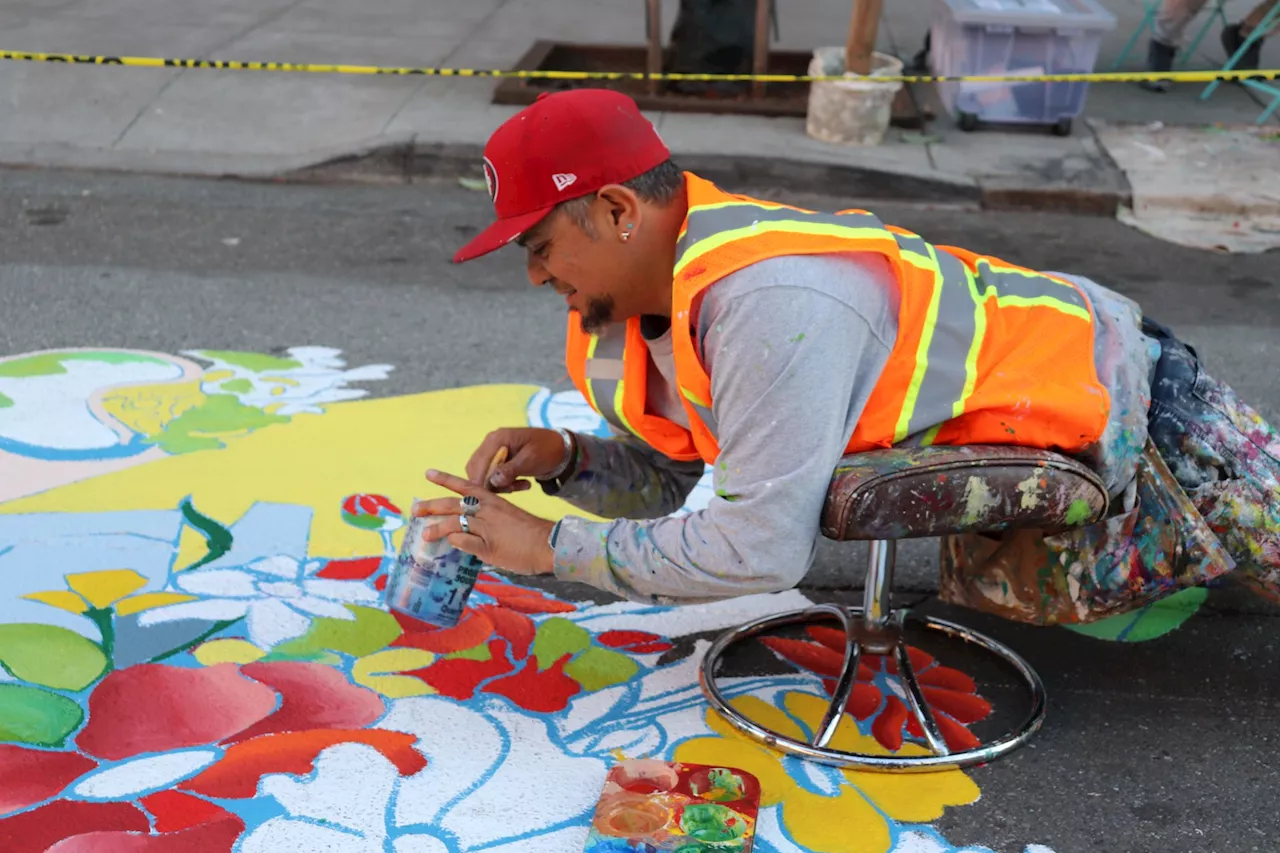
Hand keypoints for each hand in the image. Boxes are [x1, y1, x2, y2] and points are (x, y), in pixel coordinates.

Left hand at [415, 469, 556, 575]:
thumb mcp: (507, 519)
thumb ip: (487, 521)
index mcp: (493, 501)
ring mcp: (487, 529)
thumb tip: (467, 530)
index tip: (428, 474)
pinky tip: (450, 544)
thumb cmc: (530, 533)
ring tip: (425, 535)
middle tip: (415, 509)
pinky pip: (465, 542)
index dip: (445, 479)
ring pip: (455, 523)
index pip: (465, 486)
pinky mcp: (489, 548)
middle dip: (431, 506)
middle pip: (453, 504)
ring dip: (437, 529)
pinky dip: (455, 542)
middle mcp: (488, 511)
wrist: (550, 544)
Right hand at [465, 427, 571, 492]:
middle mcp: (491, 443)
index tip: (486, 496)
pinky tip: (522, 484)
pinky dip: (504, 483)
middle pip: (477, 468)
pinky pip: (493, 476)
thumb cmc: (546, 450)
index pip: (480, 461)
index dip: (481, 480)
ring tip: (520, 486)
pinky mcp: (499, 461)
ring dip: (500, 485)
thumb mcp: (531, 460)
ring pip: (484, 474)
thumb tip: (493, 481)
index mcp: (497, 439)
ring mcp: (494, 452)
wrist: (559, 448)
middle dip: (491, 483)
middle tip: (511, 489)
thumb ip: (511, 470)